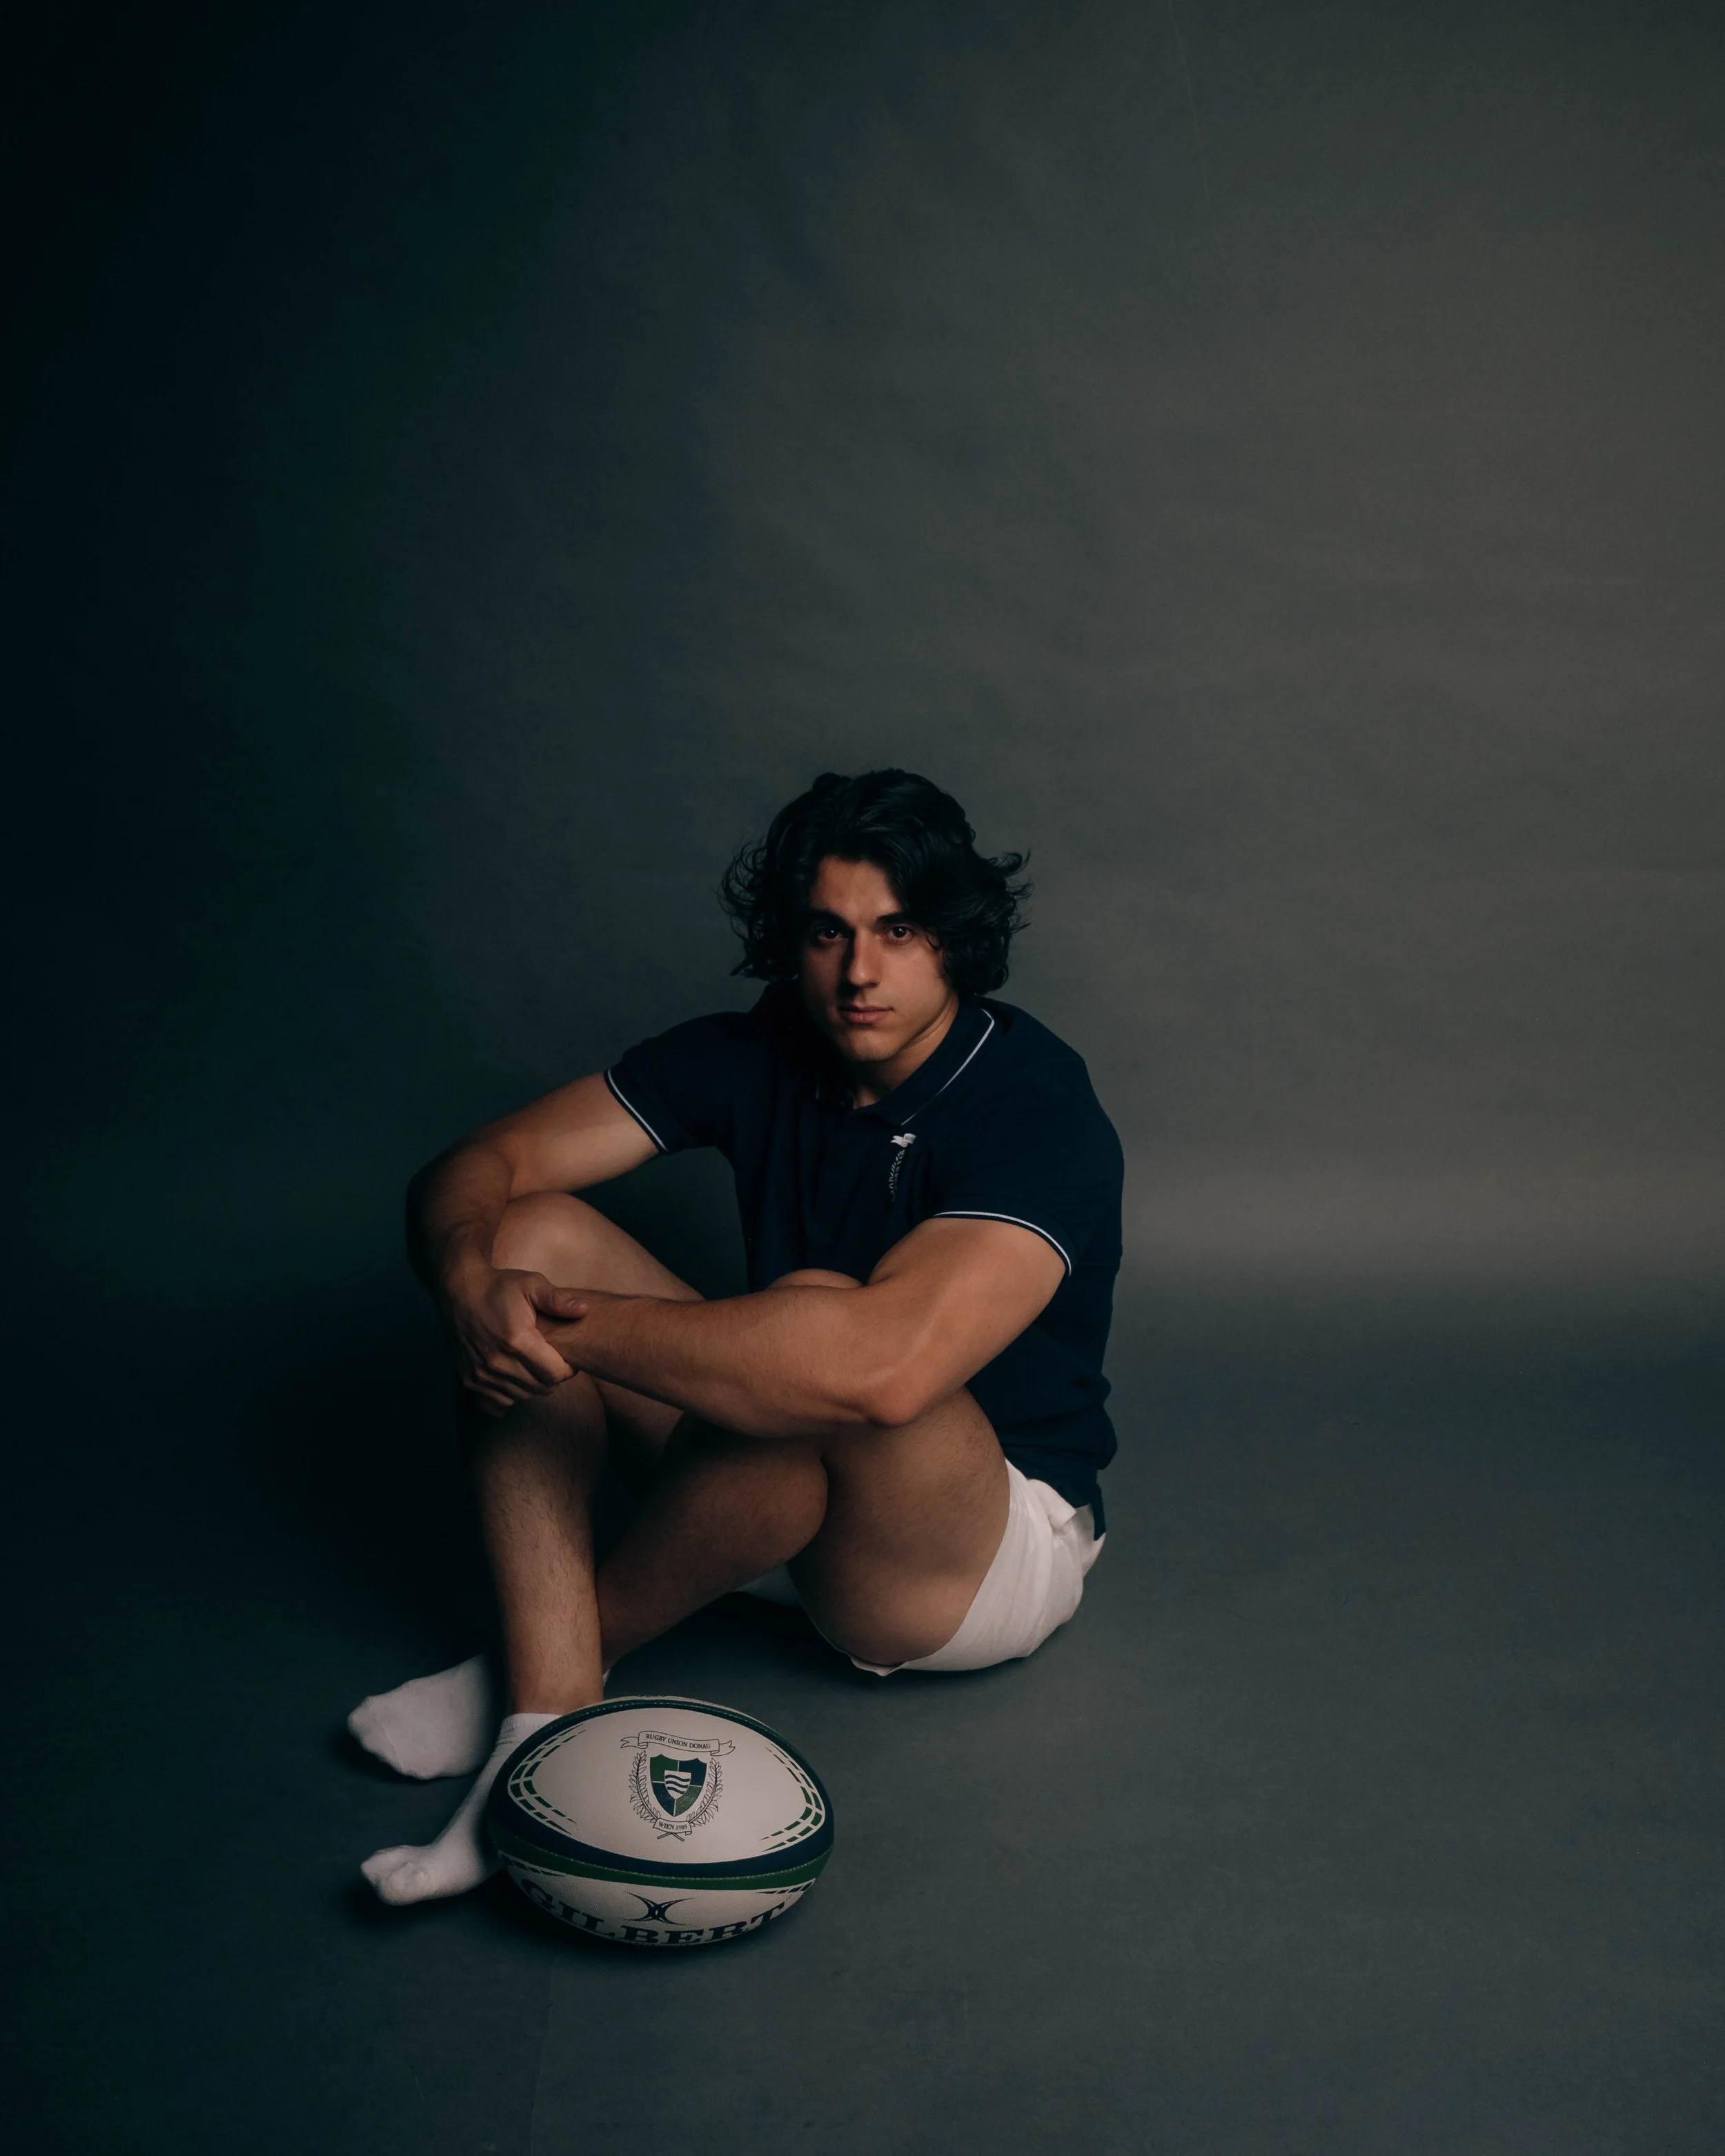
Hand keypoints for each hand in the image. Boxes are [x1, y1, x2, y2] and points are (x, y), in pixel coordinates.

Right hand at [443, 1266, 589, 1417]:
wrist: (459, 1291)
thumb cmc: (500, 1287)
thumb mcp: (531, 1284)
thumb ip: (559, 1300)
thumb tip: (585, 1310)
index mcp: (517, 1340)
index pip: (555, 1374)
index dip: (567, 1368)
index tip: (566, 1356)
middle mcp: (498, 1362)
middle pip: (541, 1388)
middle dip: (551, 1376)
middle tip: (550, 1358)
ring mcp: (481, 1374)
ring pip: (522, 1397)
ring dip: (532, 1385)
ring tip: (532, 1364)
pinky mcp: (469, 1380)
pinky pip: (499, 1402)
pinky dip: (510, 1394)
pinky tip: (513, 1376)